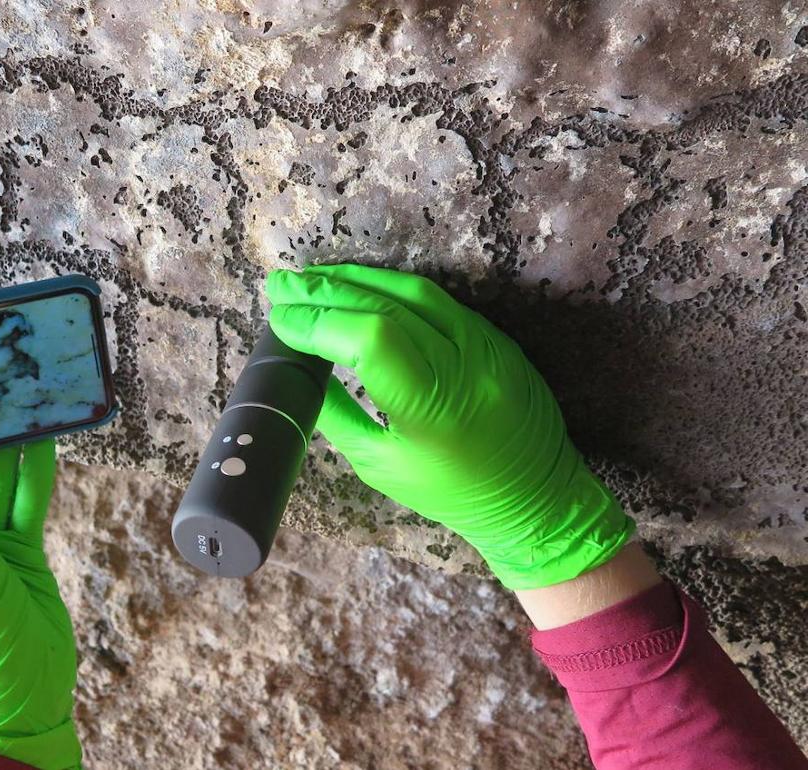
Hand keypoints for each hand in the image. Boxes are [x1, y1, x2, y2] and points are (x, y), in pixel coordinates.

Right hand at [265, 264, 632, 588]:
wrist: (535, 498)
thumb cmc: (451, 493)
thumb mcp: (380, 465)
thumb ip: (337, 415)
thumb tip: (300, 371)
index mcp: (431, 407)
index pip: (369, 338)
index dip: (318, 321)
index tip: (280, 320)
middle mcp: (463, 365)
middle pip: (385, 305)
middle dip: (325, 291)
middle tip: (280, 286)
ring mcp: (484, 345)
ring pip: (413, 290)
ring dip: (356, 278)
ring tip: (311, 278)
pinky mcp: (494, 337)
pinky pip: (436, 299)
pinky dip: (389, 288)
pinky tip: (359, 287)